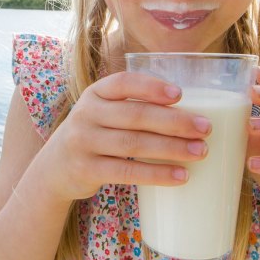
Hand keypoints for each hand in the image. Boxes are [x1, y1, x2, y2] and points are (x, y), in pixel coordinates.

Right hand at [37, 71, 211, 202]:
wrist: (54, 169)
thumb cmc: (94, 136)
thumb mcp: (102, 113)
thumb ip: (132, 107)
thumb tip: (190, 110)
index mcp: (95, 94)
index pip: (124, 83)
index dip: (152, 87)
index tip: (180, 94)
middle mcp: (86, 114)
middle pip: (136, 116)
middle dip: (175, 122)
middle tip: (205, 128)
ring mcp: (84, 143)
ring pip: (134, 144)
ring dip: (172, 148)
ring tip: (200, 152)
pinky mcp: (87, 170)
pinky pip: (127, 172)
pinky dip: (157, 174)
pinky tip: (181, 176)